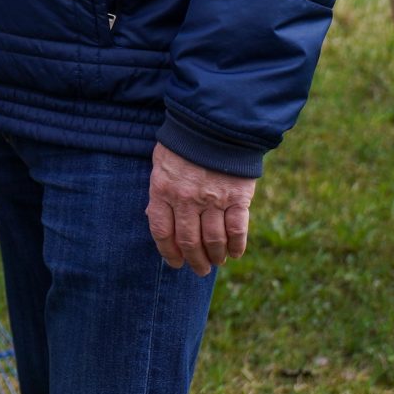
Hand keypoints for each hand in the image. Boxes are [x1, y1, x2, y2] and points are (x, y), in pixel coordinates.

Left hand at [144, 143, 256, 275]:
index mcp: (163, 190)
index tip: (176, 263)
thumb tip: (155, 219)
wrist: (214, 123)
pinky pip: (237, 229)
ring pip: (213, 239)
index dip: (168, 252)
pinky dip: (236, 245)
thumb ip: (159, 191)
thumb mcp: (161, 163)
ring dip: (215, 256)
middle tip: (199, 270)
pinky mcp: (237, 196)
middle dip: (194, 260)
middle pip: (189, 241)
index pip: (162, 231)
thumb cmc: (184, 143)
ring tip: (217, 263)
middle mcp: (187, 199)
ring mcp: (213, 198)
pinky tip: (234, 253)